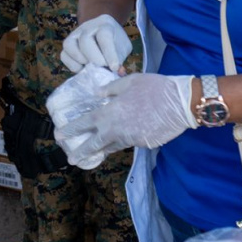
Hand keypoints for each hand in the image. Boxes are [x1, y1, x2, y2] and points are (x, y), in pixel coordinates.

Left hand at [54, 73, 195, 169]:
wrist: (181, 103)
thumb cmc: (153, 88)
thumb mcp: (128, 82)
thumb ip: (110, 89)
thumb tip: (98, 94)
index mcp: (108, 114)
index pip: (84, 124)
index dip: (71, 129)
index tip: (59, 135)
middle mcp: (116, 130)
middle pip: (94, 144)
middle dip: (81, 152)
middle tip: (70, 159)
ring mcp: (131, 139)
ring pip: (113, 146)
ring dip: (102, 150)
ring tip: (93, 154)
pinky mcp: (145, 144)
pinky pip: (131, 142)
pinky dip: (125, 141)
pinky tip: (125, 138)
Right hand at [60, 14, 131, 72]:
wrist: (104, 34)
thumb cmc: (115, 43)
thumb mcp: (123, 47)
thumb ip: (120, 58)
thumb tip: (117, 72)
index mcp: (105, 24)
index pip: (104, 36)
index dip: (109, 53)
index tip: (114, 67)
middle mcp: (87, 27)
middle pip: (85, 40)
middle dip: (94, 58)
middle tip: (102, 67)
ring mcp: (74, 34)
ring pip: (70, 45)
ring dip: (81, 60)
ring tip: (91, 67)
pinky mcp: (67, 45)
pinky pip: (63, 55)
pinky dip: (72, 65)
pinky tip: (83, 69)